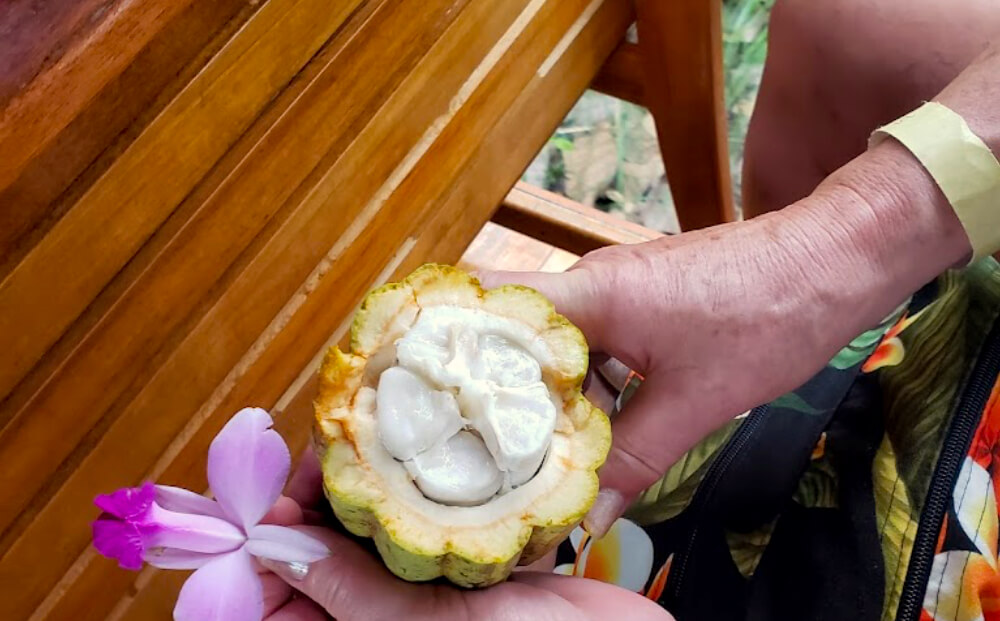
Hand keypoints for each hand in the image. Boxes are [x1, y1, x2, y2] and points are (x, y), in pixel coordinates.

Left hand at [259, 451, 672, 620]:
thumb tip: (275, 548)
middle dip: (313, 503)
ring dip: (360, 487)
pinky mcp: (459, 561)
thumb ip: (354, 594)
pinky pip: (417, 521)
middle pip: (319, 556)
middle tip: (318, 448)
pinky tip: (409, 452)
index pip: (278, 596)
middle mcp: (378, 617)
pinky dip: (409, 487)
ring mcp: (419, 589)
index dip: (266, 544)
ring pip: (366, 532)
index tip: (268, 491)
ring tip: (358, 436)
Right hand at [478, 136, 971, 536]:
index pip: (490, 314)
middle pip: (513, 334)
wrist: (833, 260)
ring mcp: (614, 290)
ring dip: (544, 393)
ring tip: (527, 448)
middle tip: (477, 446)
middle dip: (495, 390)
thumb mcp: (697, 401)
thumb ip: (634, 459)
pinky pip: (591, 343)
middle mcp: (589, 284)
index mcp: (591, 295)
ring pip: (554, 344)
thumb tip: (590, 514)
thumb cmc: (770, 313)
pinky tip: (586, 426)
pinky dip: (583, 384)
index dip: (454, 357)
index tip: (438, 409)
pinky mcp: (640, 301)